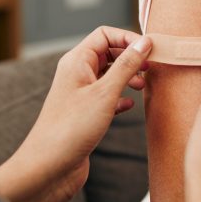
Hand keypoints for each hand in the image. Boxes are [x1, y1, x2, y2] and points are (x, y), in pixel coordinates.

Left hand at [21, 26, 152, 201]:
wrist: (49, 167)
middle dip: (130, 57)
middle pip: (107, 53)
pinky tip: (130, 106)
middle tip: (151, 68)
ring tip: (143, 86)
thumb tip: (144, 43)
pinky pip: (106, 97)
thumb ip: (126, 66)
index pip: (104, 35)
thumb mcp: (104, 93)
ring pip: (108, 76)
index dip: (128, 38)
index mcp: (76, 61)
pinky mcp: (84, 114)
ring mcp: (79, 95)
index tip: (150, 49)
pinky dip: (120, 98)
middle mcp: (76, 74)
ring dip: (127, 77)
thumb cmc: (71, 128)